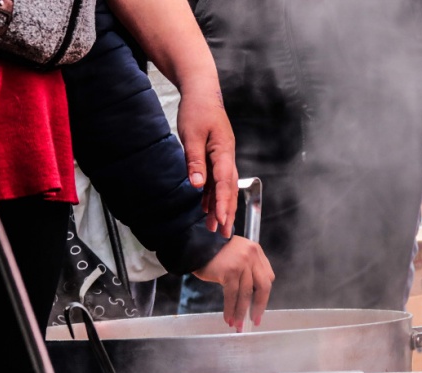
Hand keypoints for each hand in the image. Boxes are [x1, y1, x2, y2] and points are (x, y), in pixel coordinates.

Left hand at [176, 88, 237, 238]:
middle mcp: (226, 157)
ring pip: (223, 187)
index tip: (221, 220)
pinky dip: (212, 195)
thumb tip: (196, 185)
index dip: (223, 203)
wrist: (201, 91)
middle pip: (229, 189)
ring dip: (220, 207)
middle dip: (228, 212)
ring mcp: (222, 157)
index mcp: (223, 151)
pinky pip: (215, 180)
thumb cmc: (197, 109)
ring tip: (215, 227)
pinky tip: (207, 208)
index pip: (224, 182)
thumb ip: (194, 161)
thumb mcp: (191, 134)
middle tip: (226, 234)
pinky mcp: (215, 156)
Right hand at [193, 236, 274, 330]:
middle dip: (259, 306)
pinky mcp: (230, 271)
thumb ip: (248, 269)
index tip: (259, 307)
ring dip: (242, 312)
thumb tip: (252, 297)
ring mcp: (241, 263)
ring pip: (246, 294)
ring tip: (239, 324)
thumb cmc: (215, 253)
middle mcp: (252, 256)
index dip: (263, 295)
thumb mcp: (237, 255)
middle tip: (255, 320)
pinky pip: (232, 295)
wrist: (196, 245)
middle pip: (263, 286)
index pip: (267, 277)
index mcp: (256, 251)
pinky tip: (229, 318)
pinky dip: (231, 309)